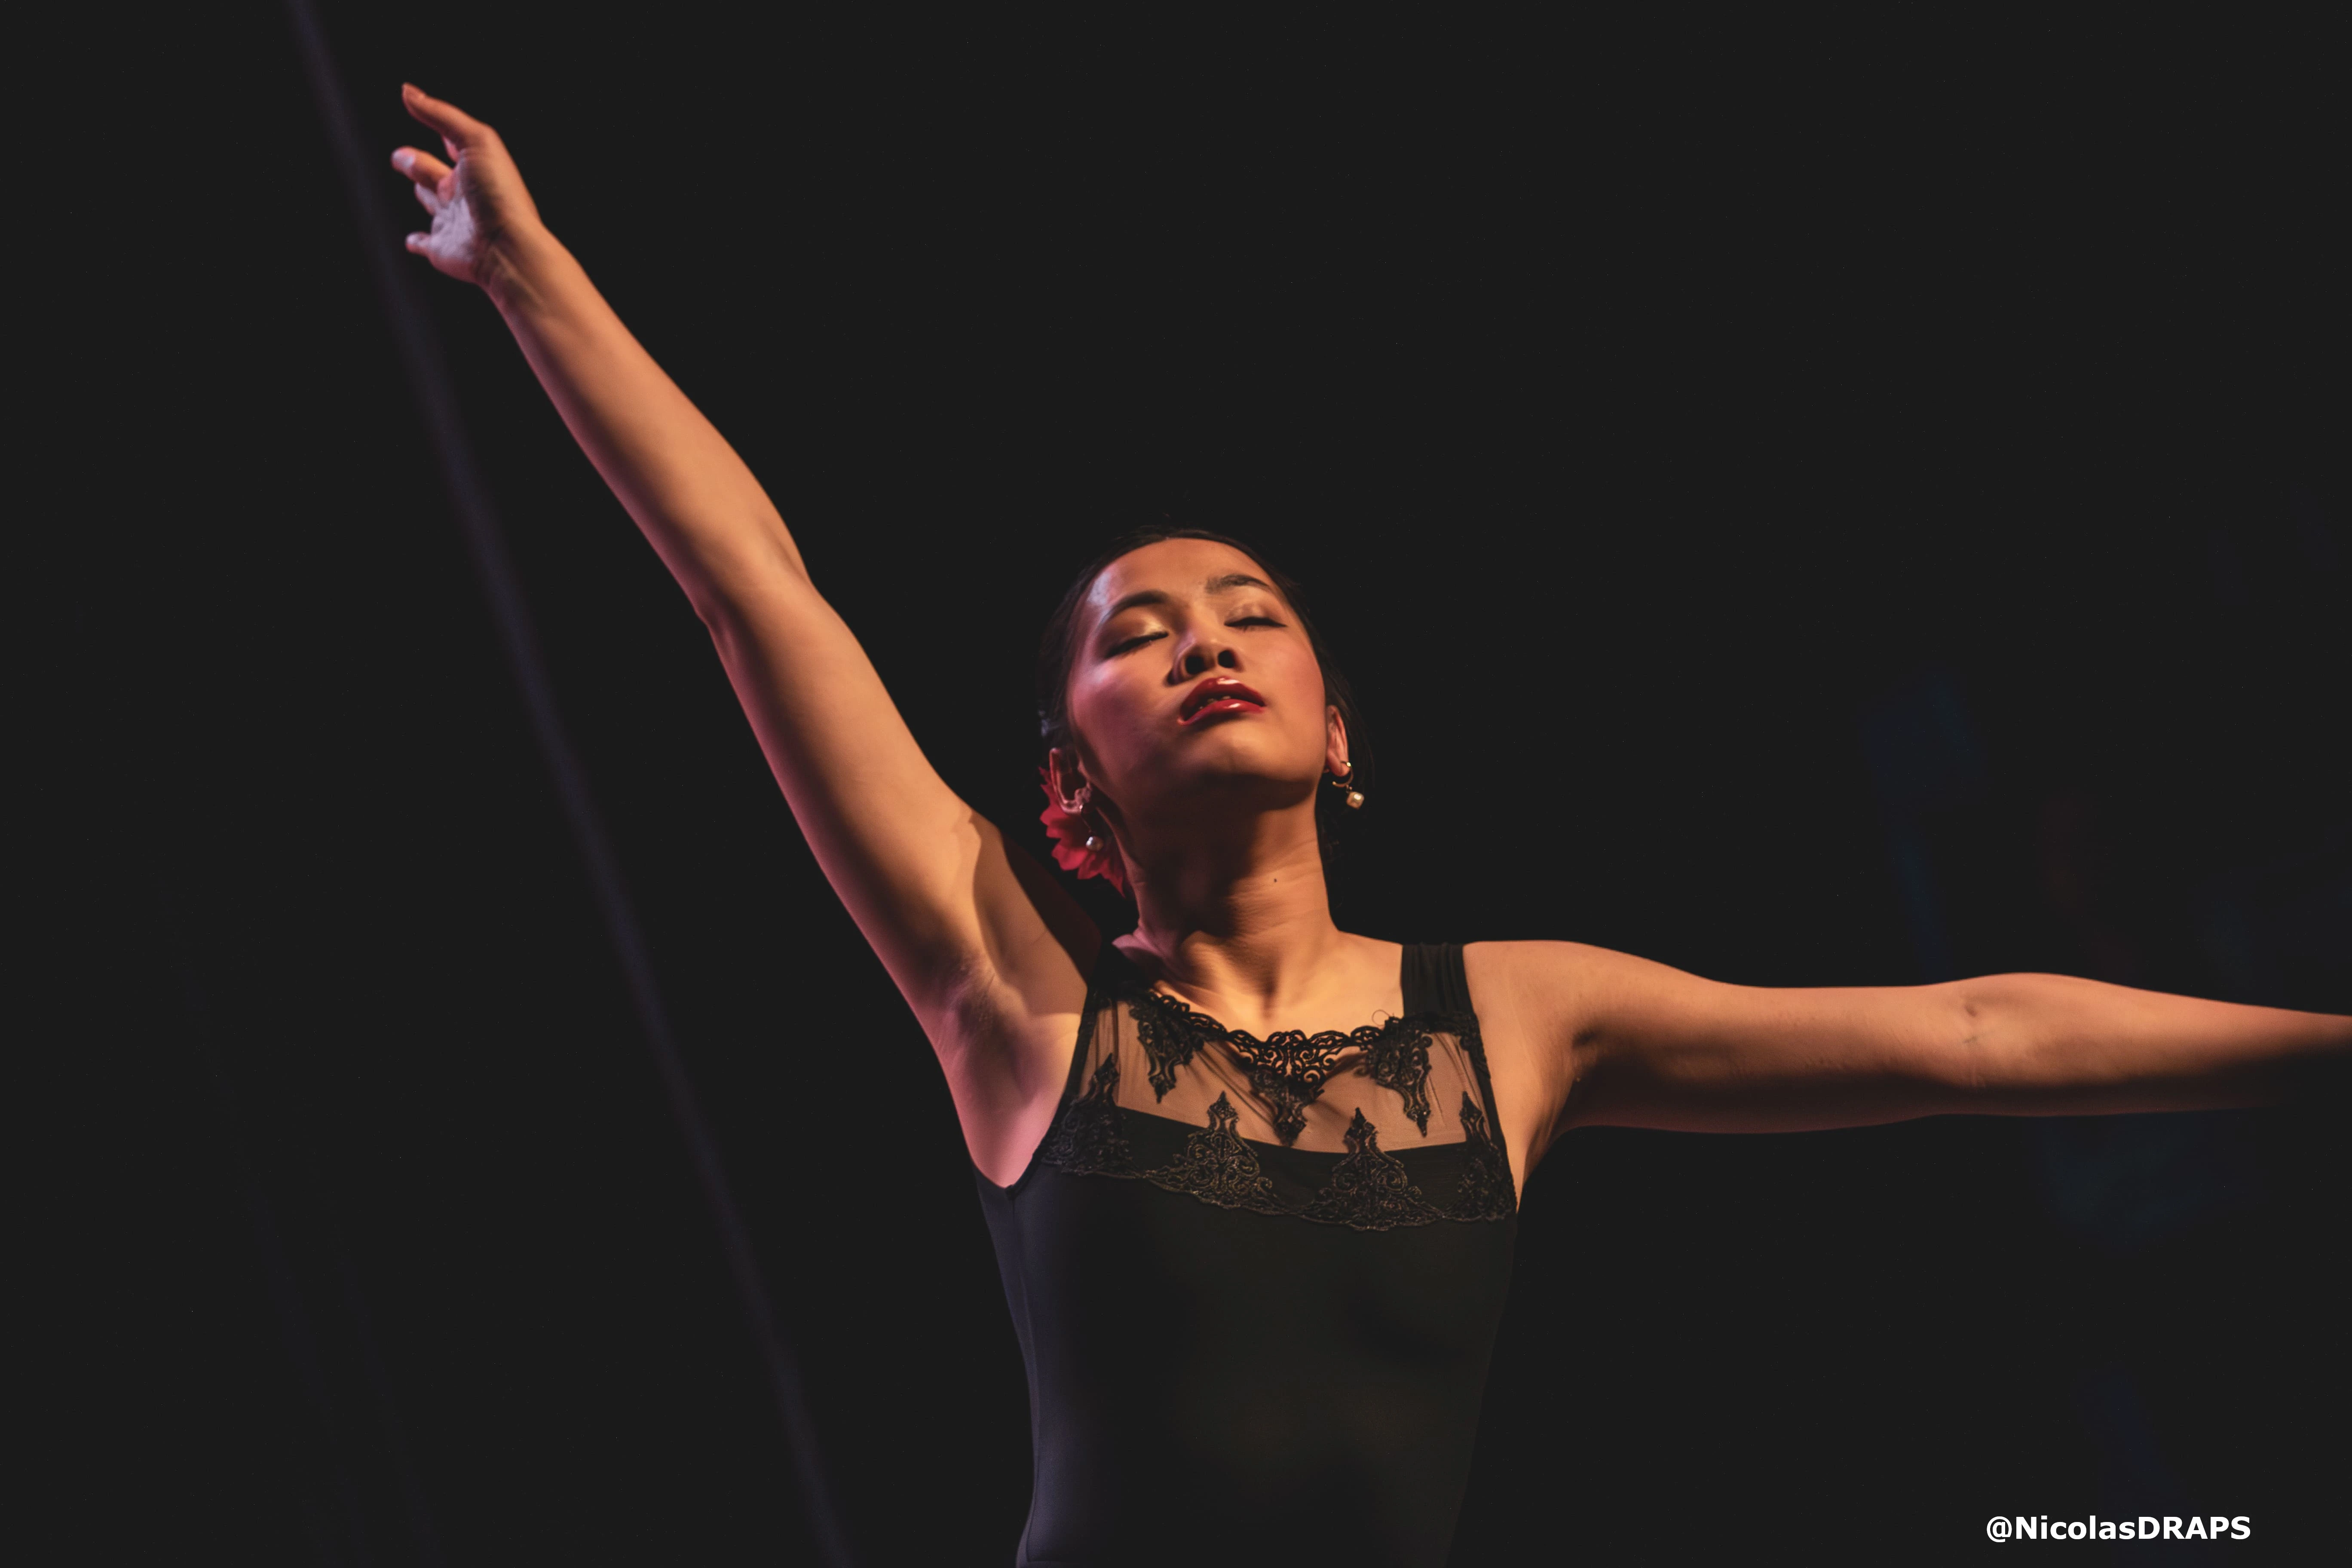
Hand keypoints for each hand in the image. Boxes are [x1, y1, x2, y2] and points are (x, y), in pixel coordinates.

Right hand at [390, 84, 544, 291]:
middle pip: (432, 171)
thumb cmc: (498, 193)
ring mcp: (452, 221)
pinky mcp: (442, 248)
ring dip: (420, 193)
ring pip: (430, 203)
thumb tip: (409, 92)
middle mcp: (462, 193)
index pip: (454, 142)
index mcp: (473, 166)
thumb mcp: (475, 140)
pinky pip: (426, 244)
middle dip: (415, 161)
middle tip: (401, 156)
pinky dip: (418, 242)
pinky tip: (413, 240)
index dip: (441, 129)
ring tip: (414, 185)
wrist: (507, 247)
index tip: (423, 115)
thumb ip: (441, 115)